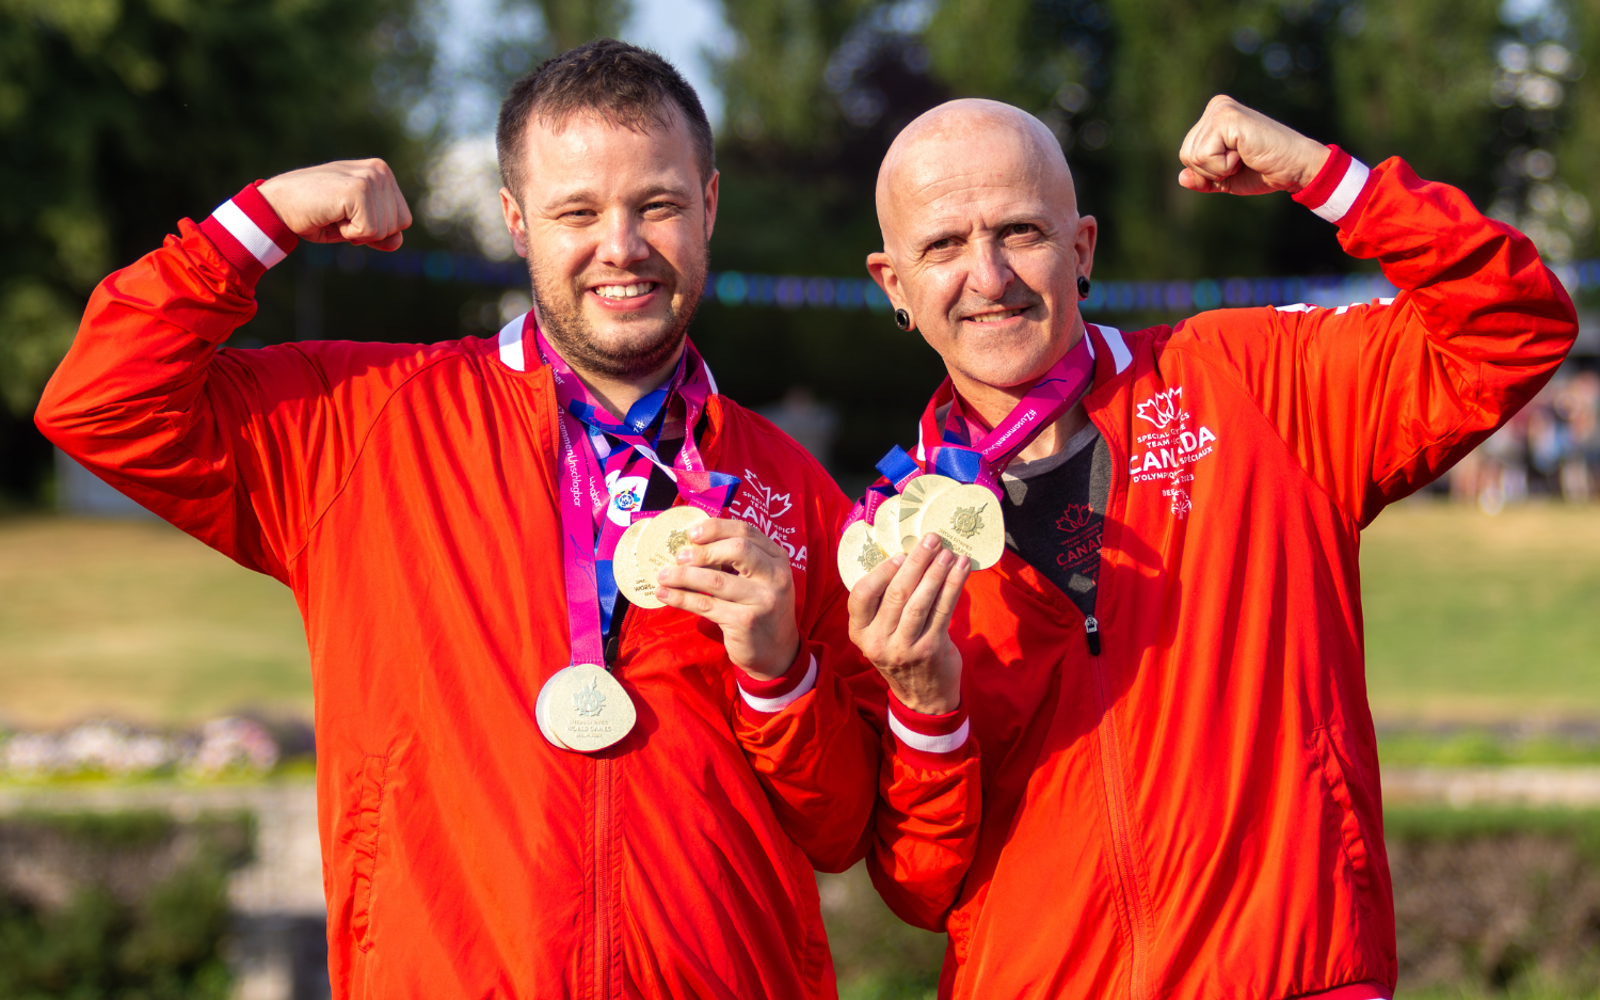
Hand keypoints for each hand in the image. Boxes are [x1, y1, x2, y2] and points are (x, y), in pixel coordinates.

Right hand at [256, 159, 412, 250]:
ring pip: (385, 230)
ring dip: (357, 232)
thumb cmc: (315, 214)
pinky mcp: (358, 189)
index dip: (377, 229)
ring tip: (334, 214)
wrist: (278, 205)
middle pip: (399, 225)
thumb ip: (381, 232)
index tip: (349, 216)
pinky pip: (369, 232)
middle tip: (340, 216)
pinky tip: (331, 215)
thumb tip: (398, 241)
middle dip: (369, 231)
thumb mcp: (355, 225)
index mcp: (381, 172)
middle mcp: (379, 170)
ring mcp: (369, 177)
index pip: (403, 219)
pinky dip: (349, 233)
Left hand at [654, 517, 800, 680]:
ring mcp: (762, 600)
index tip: (691, 532)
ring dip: (684, 575)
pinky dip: (681, 597)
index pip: (746, 531)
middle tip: (679, 556)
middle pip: (737, 549)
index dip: (716, 528)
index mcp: (777, 559)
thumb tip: (692, 543)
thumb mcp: (760, 579)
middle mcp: (775, 577)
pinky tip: (664, 594)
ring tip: (663, 575)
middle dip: (703, 550)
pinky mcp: (745, 621)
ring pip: (716, 580)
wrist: (777, 651)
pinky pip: (706, 605)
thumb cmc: (760, 608)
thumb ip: (737, 560)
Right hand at [847, 533, 969, 714]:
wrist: (922, 696)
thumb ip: (885, 604)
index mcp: (859, 632)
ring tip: (948, 552)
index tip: (901, 554)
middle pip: (896, 593)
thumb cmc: (901, 652)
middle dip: (917, 561)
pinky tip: (960, 569)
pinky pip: (943, 610)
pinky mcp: (931, 649)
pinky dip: (954, 586)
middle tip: (931, 540)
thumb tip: (907, 557)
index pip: (862, 595)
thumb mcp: (881, 633)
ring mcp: (905, 648)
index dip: (882, 571)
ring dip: (937, 572)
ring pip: (921, 600)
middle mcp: (878, 641)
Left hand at [1177, 95, 1331, 195]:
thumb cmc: (1264, 171)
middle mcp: (1216, 106)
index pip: (1187, 155)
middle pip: (1186, 155)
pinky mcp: (1227, 117)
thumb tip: (1181, 178)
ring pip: (1193, 156)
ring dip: (1219, 168)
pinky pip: (1204, 155)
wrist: (1296, 168)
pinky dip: (1224, 165)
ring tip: (1245, 156)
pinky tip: (1246, 153)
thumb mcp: (1225, 179)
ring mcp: (1221, 109)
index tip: (1238, 162)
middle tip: (1242, 160)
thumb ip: (1202, 178)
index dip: (1208, 172)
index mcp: (1214, 117)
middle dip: (1211, 170)